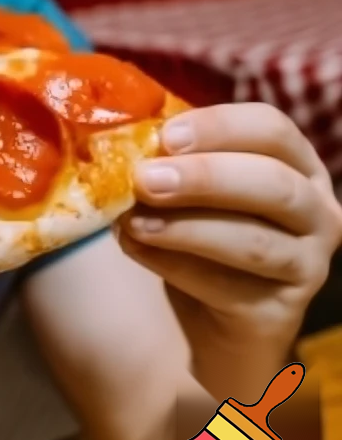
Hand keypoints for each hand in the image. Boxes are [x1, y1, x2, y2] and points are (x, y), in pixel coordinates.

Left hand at [118, 104, 341, 366]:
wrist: (213, 311)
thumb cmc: (201, 226)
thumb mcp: (190, 184)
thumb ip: (170, 158)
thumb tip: (124, 138)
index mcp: (295, 162)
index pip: (271, 128)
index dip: (219, 127)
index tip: (165, 135)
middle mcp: (316, 210)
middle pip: (272, 183)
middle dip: (204, 177)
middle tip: (146, 178)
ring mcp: (307, 264)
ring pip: (253, 242)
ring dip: (185, 228)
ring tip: (133, 221)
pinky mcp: (280, 312)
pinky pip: (226, 287)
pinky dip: (173, 265)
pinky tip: (135, 248)